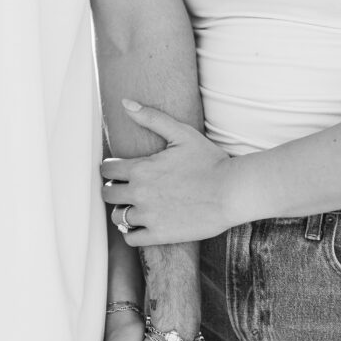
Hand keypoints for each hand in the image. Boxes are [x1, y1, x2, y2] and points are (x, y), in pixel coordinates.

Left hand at [101, 99, 236, 245]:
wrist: (234, 192)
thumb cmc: (211, 161)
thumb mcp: (182, 133)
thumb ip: (151, 118)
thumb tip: (125, 102)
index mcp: (140, 169)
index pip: (106, 170)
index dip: (112, 169)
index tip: (120, 171)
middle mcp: (139, 193)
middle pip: (107, 194)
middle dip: (114, 189)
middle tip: (126, 188)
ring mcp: (148, 216)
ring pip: (116, 216)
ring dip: (122, 211)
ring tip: (135, 206)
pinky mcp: (159, 234)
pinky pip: (130, 237)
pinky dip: (131, 232)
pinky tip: (141, 224)